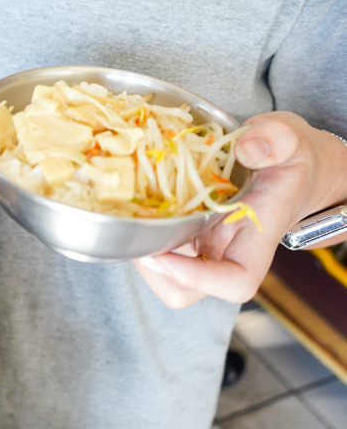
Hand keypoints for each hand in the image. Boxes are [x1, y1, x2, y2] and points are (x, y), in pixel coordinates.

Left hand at [134, 112, 346, 308]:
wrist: (291, 166)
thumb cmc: (291, 158)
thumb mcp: (291, 138)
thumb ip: (276, 139)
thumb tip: (247, 149)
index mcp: (257, 236)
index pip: (234, 282)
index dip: (196, 279)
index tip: (162, 255)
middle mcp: (228, 250)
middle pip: (188, 290)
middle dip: (155, 269)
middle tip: (138, 226)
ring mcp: (206, 245)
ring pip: (167, 276)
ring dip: (144, 250)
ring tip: (137, 212)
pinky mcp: (190, 234)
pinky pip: (160, 248)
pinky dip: (145, 233)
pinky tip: (141, 204)